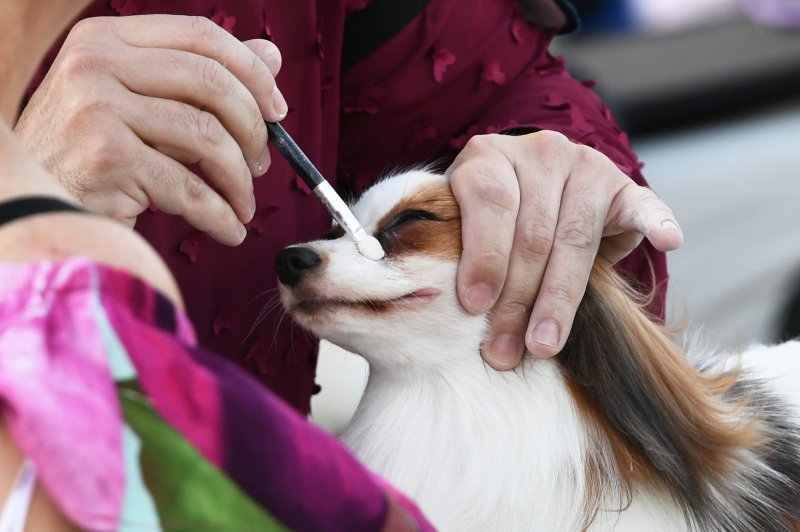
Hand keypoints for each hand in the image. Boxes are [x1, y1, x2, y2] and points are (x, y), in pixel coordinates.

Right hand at [14, 15, 286, 245]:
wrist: (32, 201)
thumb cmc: (92, 152)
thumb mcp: (140, 101)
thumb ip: (200, 76)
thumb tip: (271, 55)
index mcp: (107, 38)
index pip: (202, 36)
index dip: (252, 72)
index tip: (277, 110)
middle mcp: (96, 63)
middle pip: (213, 84)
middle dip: (254, 130)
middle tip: (262, 163)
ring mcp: (97, 108)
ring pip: (208, 138)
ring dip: (239, 180)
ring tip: (243, 203)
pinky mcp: (107, 158)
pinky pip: (190, 189)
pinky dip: (220, 215)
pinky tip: (229, 228)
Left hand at [447, 130, 682, 367]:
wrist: (533, 184)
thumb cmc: (490, 218)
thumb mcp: (461, 222)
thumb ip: (459, 250)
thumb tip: (453, 312)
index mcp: (490, 157)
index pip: (490, 204)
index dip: (483, 257)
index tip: (475, 305)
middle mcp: (540, 153)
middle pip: (533, 233)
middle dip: (518, 300)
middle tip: (505, 352)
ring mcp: (586, 166)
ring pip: (574, 238)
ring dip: (559, 299)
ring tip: (545, 344)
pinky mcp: (623, 186)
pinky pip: (643, 205)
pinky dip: (657, 222)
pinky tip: (669, 240)